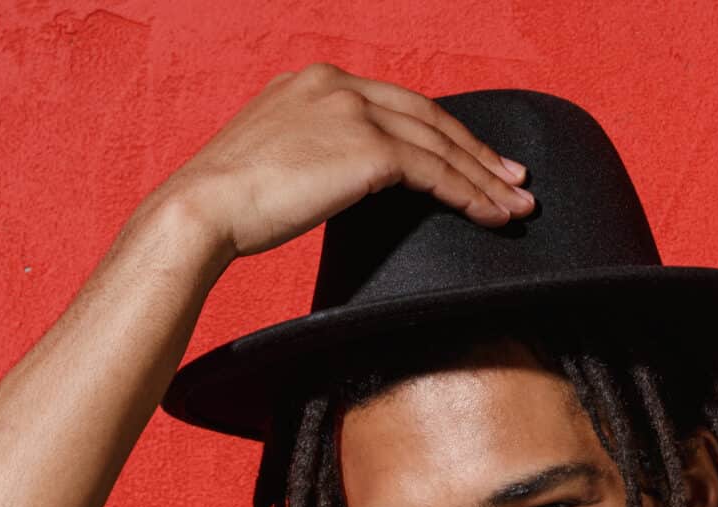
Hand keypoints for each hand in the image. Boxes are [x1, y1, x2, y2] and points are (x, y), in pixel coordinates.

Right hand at [153, 63, 534, 261]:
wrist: (200, 209)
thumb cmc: (227, 201)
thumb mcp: (272, 156)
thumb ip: (312, 150)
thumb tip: (339, 177)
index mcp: (314, 81)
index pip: (395, 104)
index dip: (440, 132)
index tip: (472, 158)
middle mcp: (338, 85)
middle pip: (428, 117)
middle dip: (477, 152)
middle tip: (514, 179)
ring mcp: (353, 112)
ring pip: (439, 144)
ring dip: (484, 178)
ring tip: (516, 204)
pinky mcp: (367, 148)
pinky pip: (434, 172)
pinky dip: (468, 194)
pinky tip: (490, 214)